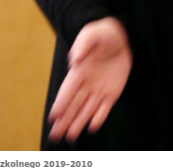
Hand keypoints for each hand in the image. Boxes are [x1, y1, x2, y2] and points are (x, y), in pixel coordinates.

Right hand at [48, 17, 131, 142]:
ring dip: (78, 122)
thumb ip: (83, 44)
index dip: (60, 102)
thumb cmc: (102, 34)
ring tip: (70, 137)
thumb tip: (75, 59)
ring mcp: (99, 89)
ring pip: (87, 109)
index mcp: (79, 71)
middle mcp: (87, 83)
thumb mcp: (92, 34)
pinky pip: (104, 107)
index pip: (68, 89)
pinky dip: (99, 117)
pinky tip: (92, 127)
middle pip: (73, 104)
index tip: (53, 115)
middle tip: (54, 135)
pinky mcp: (112, 92)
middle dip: (64, 119)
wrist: (119, 37)